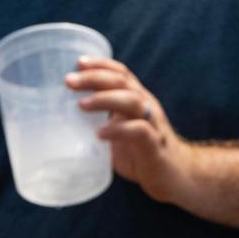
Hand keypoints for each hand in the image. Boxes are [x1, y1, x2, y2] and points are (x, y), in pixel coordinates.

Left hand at [66, 56, 192, 203]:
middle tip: (69, 81)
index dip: (102, 64)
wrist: (176, 175)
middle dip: (95, 78)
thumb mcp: (121, 132)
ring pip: (133, 102)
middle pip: (124, 83)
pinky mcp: (155, 146)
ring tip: (81, 105)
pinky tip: (100, 134)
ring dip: (105, 99)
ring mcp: (153, 125)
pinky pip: (140, 132)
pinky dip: (119, 130)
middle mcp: (147, 107)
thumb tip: (62, 127)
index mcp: (138, 101)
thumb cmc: (143, 152)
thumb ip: (100, 124)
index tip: (78, 62)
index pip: (122, 74)